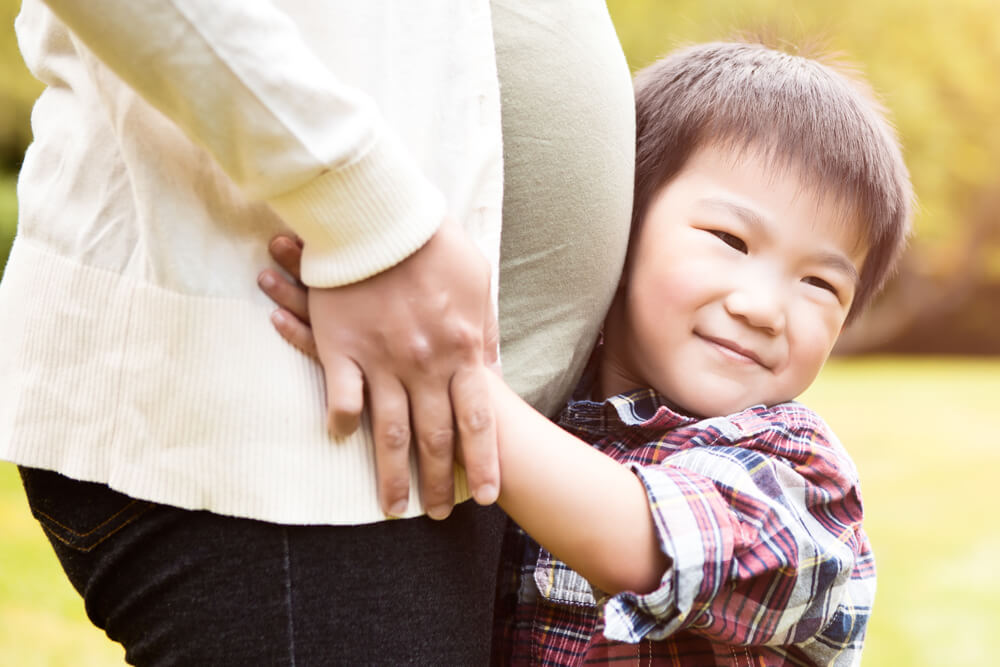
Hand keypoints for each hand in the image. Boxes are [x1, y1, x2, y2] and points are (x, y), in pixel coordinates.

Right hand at [258, 222, 499, 519]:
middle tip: (437, 515)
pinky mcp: (342, 348)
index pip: (479, 420)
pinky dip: (343, 424)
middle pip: (436, 438)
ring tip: (393, 508)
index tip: (489, 496)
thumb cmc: (435, 244)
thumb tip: (489, 369)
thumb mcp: (477, 284)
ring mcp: (382, 360)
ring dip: (392, 476)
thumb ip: (483, 333)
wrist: (383, 215)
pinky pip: (342, 399)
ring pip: (390, 433)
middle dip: (440, 483)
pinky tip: (343, 442)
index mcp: (463, 349)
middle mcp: (425, 364)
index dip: (485, 462)